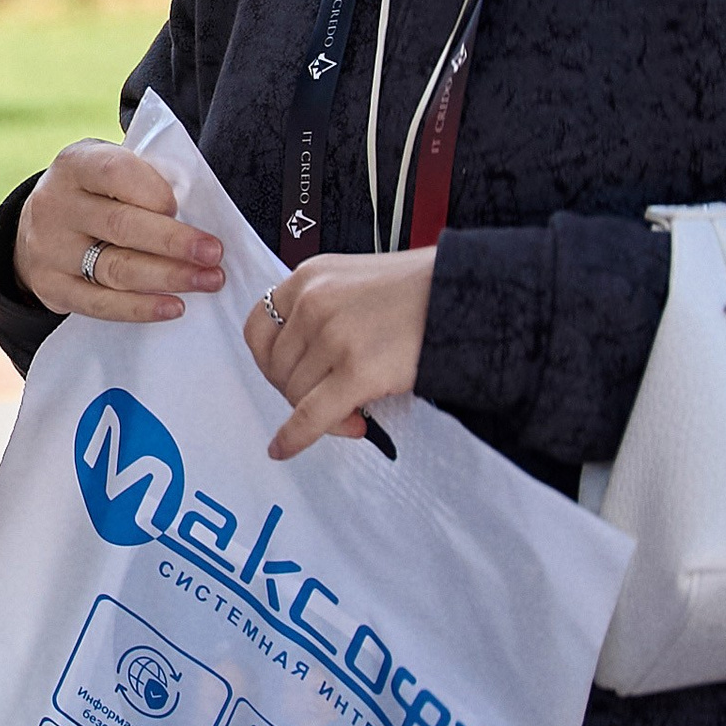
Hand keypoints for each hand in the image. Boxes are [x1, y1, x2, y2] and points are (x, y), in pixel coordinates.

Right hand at [13, 139, 224, 319]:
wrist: (39, 226)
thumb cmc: (95, 193)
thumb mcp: (108, 168)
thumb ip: (143, 179)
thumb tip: (198, 212)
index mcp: (74, 165)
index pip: (115, 173)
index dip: (153, 191)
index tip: (181, 207)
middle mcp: (55, 205)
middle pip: (121, 225)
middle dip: (174, 242)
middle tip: (214, 254)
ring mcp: (49, 249)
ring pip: (115, 268)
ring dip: (168, 277)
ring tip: (208, 280)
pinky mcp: (51, 287)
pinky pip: (99, 304)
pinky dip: (140, 308)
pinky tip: (173, 307)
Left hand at [246, 250, 435, 457]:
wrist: (466, 295)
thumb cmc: (421, 290)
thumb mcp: (354, 280)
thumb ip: (323, 309)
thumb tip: (306, 362)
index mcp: (310, 277)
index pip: (259, 328)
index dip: (268, 361)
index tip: (281, 376)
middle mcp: (314, 303)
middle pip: (278, 368)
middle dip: (299, 392)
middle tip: (329, 401)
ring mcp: (334, 336)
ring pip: (296, 395)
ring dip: (318, 414)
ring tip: (353, 413)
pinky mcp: (357, 370)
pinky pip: (310, 416)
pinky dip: (295, 438)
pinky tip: (285, 448)